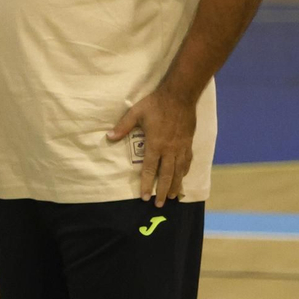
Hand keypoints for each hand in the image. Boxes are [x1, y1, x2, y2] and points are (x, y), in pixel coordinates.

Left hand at [108, 87, 196, 206]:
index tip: (145, 196)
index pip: (149, 169)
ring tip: (173, 196)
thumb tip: (109, 137)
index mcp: (155, 144)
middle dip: (163, 191)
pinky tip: (183, 177)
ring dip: (176, 185)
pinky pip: (187, 161)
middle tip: (160, 204)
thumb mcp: (136, 112)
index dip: (146, 184)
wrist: (180, 95)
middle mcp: (169, 150)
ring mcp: (181, 147)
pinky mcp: (189, 142)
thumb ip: (123, 126)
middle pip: (166, 175)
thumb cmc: (156, 104)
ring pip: (179, 171)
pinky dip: (185, 171)